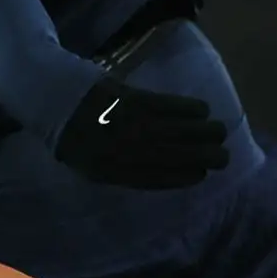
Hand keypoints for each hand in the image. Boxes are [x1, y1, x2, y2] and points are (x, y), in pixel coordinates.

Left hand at [51, 76, 227, 188]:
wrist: (54, 100)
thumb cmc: (74, 138)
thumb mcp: (93, 168)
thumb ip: (127, 174)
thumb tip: (169, 174)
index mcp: (112, 172)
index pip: (162, 178)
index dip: (188, 176)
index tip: (202, 174)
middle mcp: (126, 150)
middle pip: (182, 156)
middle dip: (210, 156)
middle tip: (221, 155)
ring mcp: (132, 124)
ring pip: (186, 131)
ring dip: (208, 132)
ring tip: (216, 132)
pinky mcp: (136, 99)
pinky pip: (176, 106)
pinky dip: (194, 110)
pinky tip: (201, 112)